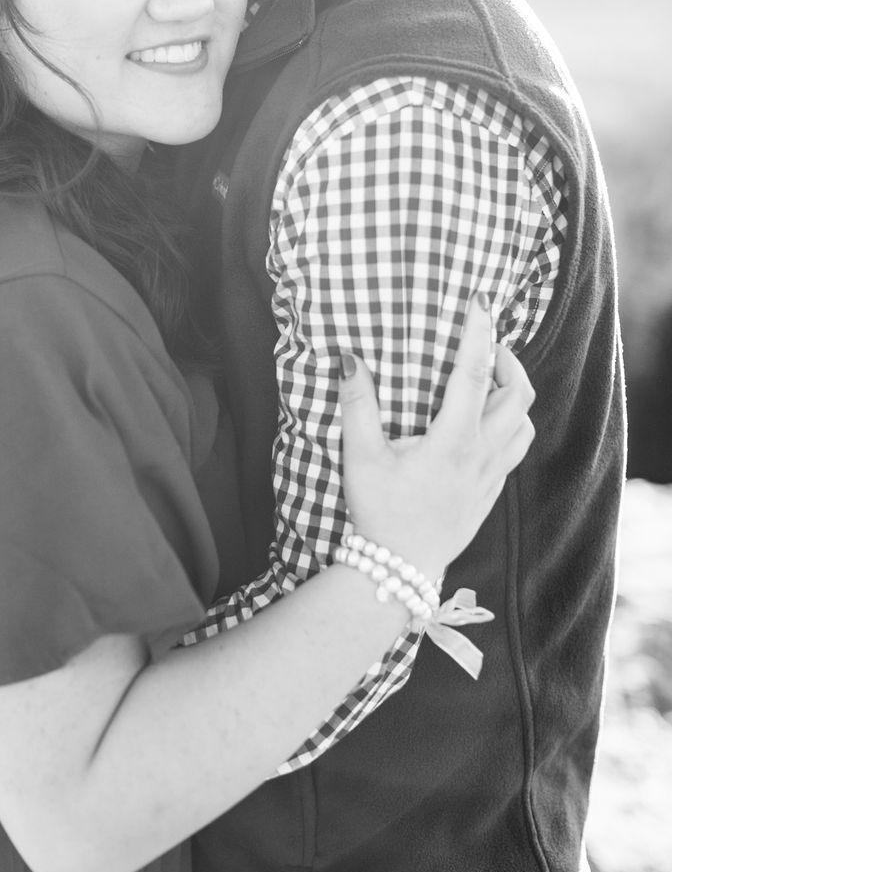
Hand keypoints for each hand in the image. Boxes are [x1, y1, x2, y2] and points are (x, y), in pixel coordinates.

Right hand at [336, 293, 535, 579]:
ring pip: (524, 421)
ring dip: (513, 392)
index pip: (475, 374)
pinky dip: (511, 420)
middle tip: (484, 343)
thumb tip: (349, 358)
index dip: (480, 334)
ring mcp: (492, 475)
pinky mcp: (491, 491)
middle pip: (518, 394)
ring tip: (488, 377)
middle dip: (507, 360)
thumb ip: (357, 403)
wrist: (399, 568)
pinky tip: (486, 419)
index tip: (479, 302)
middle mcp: (482, 455)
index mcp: (453, 441)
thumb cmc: (379, 511)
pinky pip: (516, 446)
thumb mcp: (360, 456)